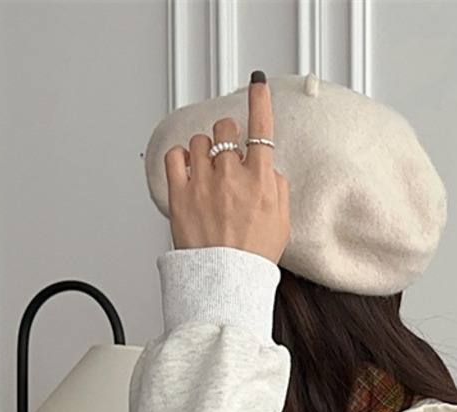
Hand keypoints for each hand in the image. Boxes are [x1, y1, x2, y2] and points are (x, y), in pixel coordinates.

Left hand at [163, 73, 289, 263]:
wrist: (226, 282)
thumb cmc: (253, 258)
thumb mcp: (282, 224)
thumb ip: (278, 190)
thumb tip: (269, 169)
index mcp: (260, 182)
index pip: (262, 130)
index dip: (260, 102)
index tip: (258, 85)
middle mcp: (231, 176)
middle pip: (225, 129)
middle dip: (227, 135)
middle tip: (228, 152)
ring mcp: (203, 182)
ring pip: (200, 141)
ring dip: (205, 149)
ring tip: (208, 172)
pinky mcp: (179, 192)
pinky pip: (175, 156)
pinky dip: (181, 157)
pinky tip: (188, 170)